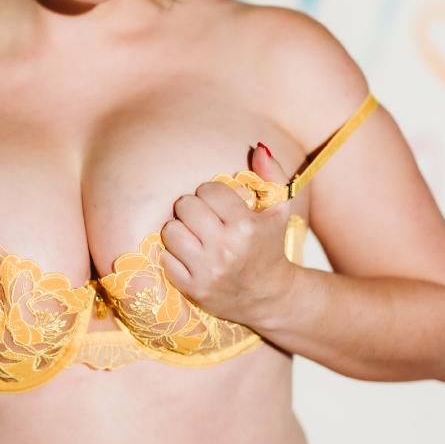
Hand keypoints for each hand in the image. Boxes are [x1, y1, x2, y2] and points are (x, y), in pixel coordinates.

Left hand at [158, 143, 295, 327]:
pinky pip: (164, 258)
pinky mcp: (193, 288)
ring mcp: (207, 271)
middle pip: (185, 206)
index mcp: (247, 226)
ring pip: (170, 230)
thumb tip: (259, 146)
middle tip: (203, 219)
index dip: (211, 194)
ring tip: (194, 235)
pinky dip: (173, 255)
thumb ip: (273, 174)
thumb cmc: (270, 245)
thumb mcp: (280, 209)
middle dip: (192, 209)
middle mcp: (226, 249)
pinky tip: (189, 256)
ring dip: (179, 229)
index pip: (208, 190)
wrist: (268, 296)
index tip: (219, 205)